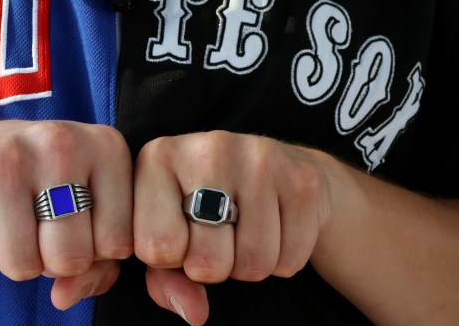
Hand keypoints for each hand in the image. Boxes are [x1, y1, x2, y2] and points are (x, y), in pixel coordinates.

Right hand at [0, 120, 133, 308]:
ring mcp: (4, 157)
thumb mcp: (89, 209)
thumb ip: (101, 263)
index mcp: (106, 146)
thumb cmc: (45, 187)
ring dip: (17, 260)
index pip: (119, 244)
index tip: (80, 222)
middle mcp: (59, 142)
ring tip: (13, 220)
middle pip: (71, 258)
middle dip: (55, 260)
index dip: (96, 250)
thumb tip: (63, 297)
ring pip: (23, 266)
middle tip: (41, 226)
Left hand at [133, 131, 331, 324]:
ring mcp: (259, 159)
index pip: (156, 247)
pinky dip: (281, 260)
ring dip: (247, 265)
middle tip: (217, 237)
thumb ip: (163, 278)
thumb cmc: (203, 207)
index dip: (171, 259)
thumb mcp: (168, 232)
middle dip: (212, 267)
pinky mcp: (302, 179)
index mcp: (158, 156)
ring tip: (243, 230)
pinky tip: (274, 226)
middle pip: (206, 263)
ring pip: (252, 265)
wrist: (275, 168)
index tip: (180, 236)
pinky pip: (289, 261)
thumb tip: (194, 314)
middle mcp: (208, 148)